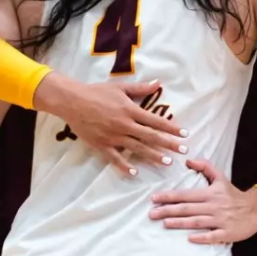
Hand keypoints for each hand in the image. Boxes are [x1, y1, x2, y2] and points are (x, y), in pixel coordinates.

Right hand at [36, 74, 188, 175]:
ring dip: (153, 156)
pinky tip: (134, 172)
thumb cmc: (97, 91)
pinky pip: (115, 158)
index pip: (156, 120)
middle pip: (151, 136)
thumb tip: (159, 83)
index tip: (184, 134)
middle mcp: (124, 124)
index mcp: (130, 110)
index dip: (171, 128)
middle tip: (183, 151)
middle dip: (169, 144)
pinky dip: (124, 166)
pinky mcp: (101, 144)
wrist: (72, 101)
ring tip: (167, 162)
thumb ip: (141, 88)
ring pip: (137, 148)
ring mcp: (113, 136)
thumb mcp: (120, 87)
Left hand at [149, 159, 256, 243]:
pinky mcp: (227, 232)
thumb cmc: (233, 194)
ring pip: (197, 221)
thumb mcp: (220, 177)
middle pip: (188, 208)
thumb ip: (205, 167)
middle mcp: (214, 206)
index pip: (186, 194)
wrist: (255, 209)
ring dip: (180, 223)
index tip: (154, 198)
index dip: (169, 196)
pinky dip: (202, 237)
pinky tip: (190, 239)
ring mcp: (221, 220)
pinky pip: (213, 236)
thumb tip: (188, 160)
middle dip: (168, 211)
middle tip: (151, 214)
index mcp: (210, 193)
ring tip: (164, 223)